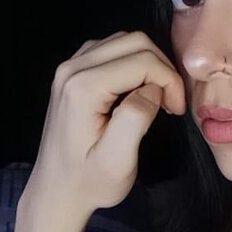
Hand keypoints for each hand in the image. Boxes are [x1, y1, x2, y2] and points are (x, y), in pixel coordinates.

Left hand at [20, 30, 185, 219]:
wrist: (57, 191)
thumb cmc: (89, 182)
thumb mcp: (118, 160)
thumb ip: (136, 118)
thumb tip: (153, 89)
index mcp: (83, 88)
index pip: (144, 60)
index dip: (169, 81)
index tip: (175, 110)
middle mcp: (72, 69)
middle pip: (136, 41)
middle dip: (162, 69)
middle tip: (170, 103)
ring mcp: (70, 66)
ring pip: (125, 40)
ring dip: (150, 64)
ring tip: (157, 98)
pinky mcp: (73, 70)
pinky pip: (112, 49)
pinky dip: (133, 63)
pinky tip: (137, 90)